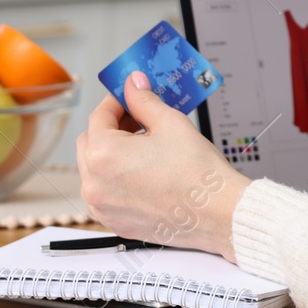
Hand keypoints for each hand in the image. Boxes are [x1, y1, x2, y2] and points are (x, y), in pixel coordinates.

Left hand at [75, 71, 249, 260]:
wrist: (217, 212)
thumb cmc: (197, 173)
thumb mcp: (170, 123)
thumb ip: (144, 100)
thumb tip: (134, 85)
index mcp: (103, 155)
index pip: (98, 117)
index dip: (116, 101)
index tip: (129, 96)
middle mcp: (95, 184)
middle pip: (90, 143)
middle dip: (111, 127)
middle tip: (137, 119)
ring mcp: (103, 207)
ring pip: (95, 170)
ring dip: (112, 154)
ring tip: (144, 147)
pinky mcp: (114, 222)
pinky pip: (105, 193)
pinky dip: (117, 179)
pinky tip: (144, 171)